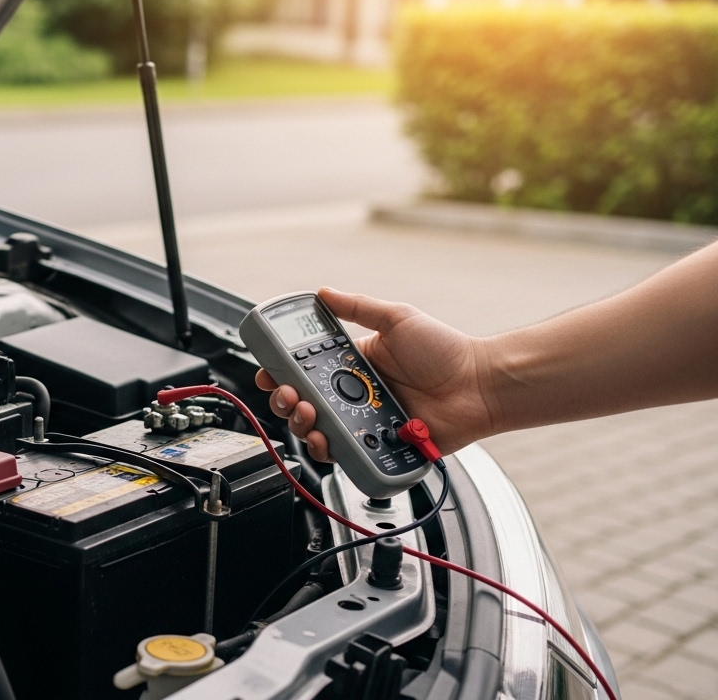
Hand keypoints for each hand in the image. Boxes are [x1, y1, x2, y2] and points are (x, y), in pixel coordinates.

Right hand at [254, 287, 495, 461]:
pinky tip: (328, 439)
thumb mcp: (398, 319)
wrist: (479, 385)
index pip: (305, 371)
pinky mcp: (377, 447)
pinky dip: (331, 451)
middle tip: (289, 395)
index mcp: (352, 365)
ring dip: (303, 426)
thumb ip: (359, 307)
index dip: (281, 374)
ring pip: (318, 432)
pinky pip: (346, 455)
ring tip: (308, 415)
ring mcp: (364, 423)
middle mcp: (354, 396)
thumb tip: (324, 292)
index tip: (268, 372)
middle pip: (304, 405)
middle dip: (286, 402)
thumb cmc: (447, 351)